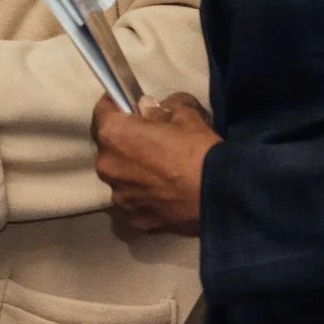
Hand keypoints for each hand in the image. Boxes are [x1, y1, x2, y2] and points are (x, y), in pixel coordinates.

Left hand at [92, 93, 217, 234]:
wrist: (221, 195)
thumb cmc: (199, 149)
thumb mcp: (185, 114)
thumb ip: (160, 108)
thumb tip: (149, 109)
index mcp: (114, 135)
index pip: (102, 110)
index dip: (116, 105)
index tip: (130, 105)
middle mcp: (107, 166)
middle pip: (109, 146)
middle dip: (126, 140)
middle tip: (151, 139)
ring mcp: (119, 196)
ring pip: (120, 176)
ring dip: (133, 170)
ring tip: (161, 171)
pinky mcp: (134, 218)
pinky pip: (134, 200)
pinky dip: (145, 195)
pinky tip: (166, 193)